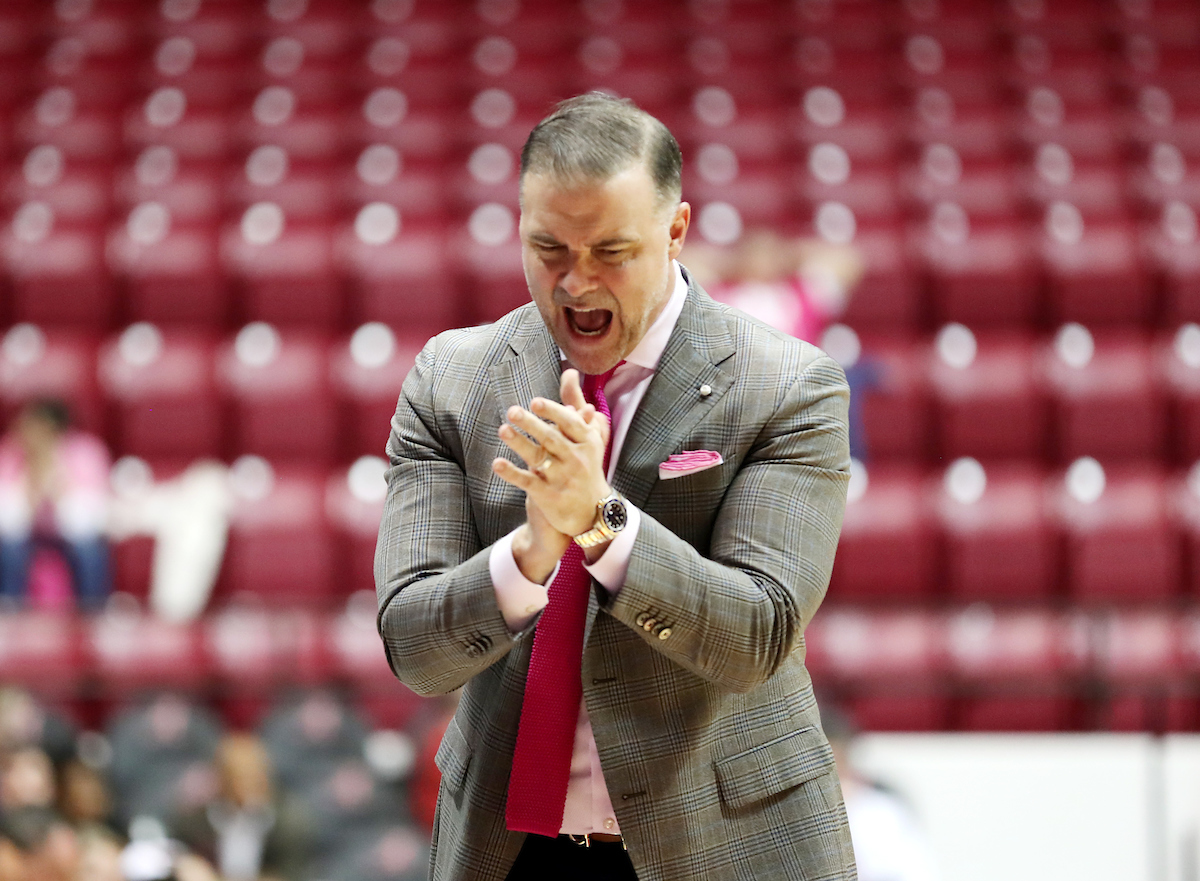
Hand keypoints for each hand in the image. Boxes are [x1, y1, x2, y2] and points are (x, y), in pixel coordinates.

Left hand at [492, 369, 611, 538]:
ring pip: (538, 458)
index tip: (535, 402)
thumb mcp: (586, 436)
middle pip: (552, 439)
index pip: (570, 424)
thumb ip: (574, 405)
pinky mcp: (548, 496)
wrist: (591, 511)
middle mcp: (576, 459)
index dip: (552, 413)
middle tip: (512, 411)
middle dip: (532, 425)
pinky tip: (497, 463)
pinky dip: (512, 473)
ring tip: (503, 430)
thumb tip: (570, 372)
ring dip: (519, 443)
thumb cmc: (585, 464)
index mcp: (586, 442)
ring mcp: (562, 478)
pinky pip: (527, 482)